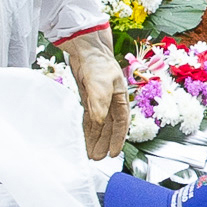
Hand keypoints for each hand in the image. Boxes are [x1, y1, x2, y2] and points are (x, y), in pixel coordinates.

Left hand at [57, 29, 130, 158]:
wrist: (85, 47)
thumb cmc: (98, 61)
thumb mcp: (100, 82)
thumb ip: (100, 102)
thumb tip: (99, 121)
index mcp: (120, 98)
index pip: (120, 123)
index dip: (118, 139)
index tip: (113, 153)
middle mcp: (111, 101)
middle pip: (109, 127)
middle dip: (104, 143)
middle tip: (97, 158)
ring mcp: (99, 100)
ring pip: (98, 125)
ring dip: (95, 139)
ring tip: (91, 154)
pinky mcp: (88, 98)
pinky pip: (89, 118)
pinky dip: (88, 129)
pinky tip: (85, 138)